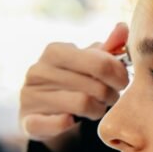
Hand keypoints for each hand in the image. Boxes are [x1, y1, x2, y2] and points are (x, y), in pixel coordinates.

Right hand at [20, 23, 130, 151]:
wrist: (42, 110)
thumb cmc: (72, 80)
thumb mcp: (88, 61)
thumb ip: (107, 47)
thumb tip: (123, 28)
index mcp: (54, 51)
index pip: (100, 62)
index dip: (118, 74)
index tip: (122, 82)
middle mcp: (39, 71)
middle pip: (95, 86)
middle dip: (111, 94)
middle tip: (111, 97)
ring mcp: (31, 96)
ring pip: (83, 104)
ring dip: (97, 110)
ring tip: (97, 108)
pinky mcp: (28, 121)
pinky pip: (57, 124)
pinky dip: (69, 124)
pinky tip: (72, 120)